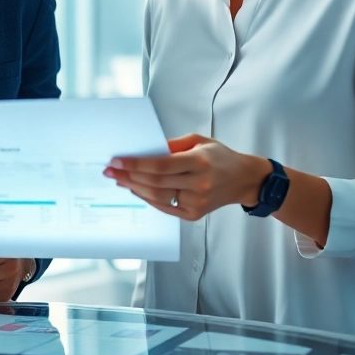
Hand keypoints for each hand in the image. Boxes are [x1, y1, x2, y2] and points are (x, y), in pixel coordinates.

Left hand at [104, 134, 270, 220]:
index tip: (117, 160)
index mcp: (200, 162)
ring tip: (119, 179)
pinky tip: (136, 189)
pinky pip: (164, 206)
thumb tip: (145, 149)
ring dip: (134, 188)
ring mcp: (196, 201)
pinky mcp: (194, 213)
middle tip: (110, 171)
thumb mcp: (199, 141)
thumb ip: (172, 145)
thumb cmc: (220, 157)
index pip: (160, 165)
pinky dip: (147, 198)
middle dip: (128, 176)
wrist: (244, 180)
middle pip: (155, 182)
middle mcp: (199, 183)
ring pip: (157, 196)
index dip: (136, 164)